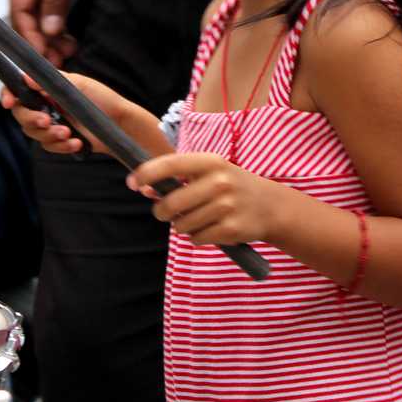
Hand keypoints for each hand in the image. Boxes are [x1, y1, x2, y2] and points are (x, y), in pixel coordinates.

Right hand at [1, 73, 133, 155]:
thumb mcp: (79, 84)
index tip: (8, 103)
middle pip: (21, 114)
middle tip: (47, 121)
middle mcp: (44, 105)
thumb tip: (25, 76)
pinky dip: (61, 146)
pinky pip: (49, 146)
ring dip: (49, 135)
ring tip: (68, 133)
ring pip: (33, 132)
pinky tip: (77, 143)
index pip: (17, 89)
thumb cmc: (102, 99)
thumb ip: (52, 80)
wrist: (120, 124)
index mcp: (45, 88)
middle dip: (31, 119)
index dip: (7, 95)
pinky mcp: (59, 140)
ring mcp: (51, 124)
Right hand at [10, 0, 103, 65]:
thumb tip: (48, 30)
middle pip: (27, 22)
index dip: (27, 36)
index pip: (19, 12)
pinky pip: (51, 18)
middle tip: (56, 63)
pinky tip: (69, 44)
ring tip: (66, 57)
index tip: (39, 56)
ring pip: (40, 23)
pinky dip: (59, 32)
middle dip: (39, 44)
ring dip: (50, 41)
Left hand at [129, 153, 278, 246]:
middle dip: (161, 211)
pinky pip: (196, 239)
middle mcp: (220, 182)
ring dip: (180, 226)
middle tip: (164, 212)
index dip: (146, 173)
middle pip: (171, 203)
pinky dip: (195, 237)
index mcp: (210, 162)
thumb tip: (142, 189)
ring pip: (182, 225)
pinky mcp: (232, 230)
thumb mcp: (207, 174)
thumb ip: (176, 179)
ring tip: (194, 219)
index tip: (131, 182)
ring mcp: (227, 207)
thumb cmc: (228, 186)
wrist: (271, 207)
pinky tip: (208, 228)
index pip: (170, 164)